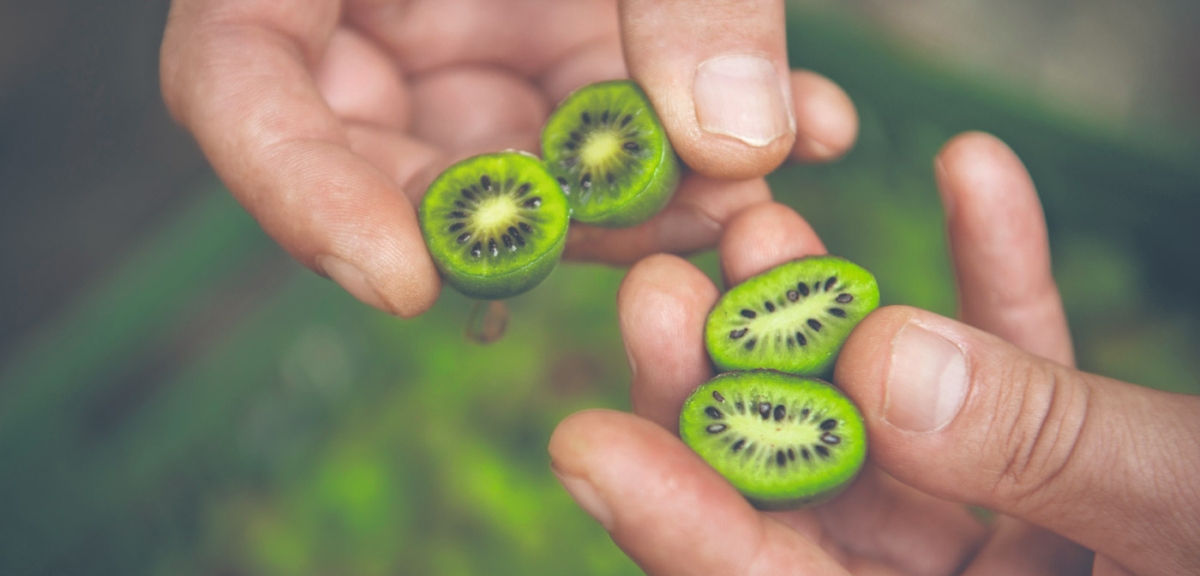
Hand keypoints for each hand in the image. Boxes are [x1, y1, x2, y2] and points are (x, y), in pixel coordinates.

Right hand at [159, 0, 857, 315]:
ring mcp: (461, 36)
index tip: (402, 286)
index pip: (235, 86)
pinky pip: (605, 125)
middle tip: (664, 233)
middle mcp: (365, 12)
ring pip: (522, 167)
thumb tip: (746, 147)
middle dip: (534, 223)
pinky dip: (694, 141)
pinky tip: (810, 129)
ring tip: (758, 195)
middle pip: (396, 164)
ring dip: (642, 199)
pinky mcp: (551, 44)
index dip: (299, 196)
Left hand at [548, 133, 1199, 574]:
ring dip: (843, 314)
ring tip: (774, 208)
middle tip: (664, 276)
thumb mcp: (1197, 523)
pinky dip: (1003, 280)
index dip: (684, 528)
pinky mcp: (1088, 460)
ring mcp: (1022, 533)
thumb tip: (878, 364)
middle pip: (817, 500)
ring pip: (901, 422)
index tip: (584, 439)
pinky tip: (972, 173)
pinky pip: (1030, 368)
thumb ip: (1051, 451)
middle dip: (740, 389)